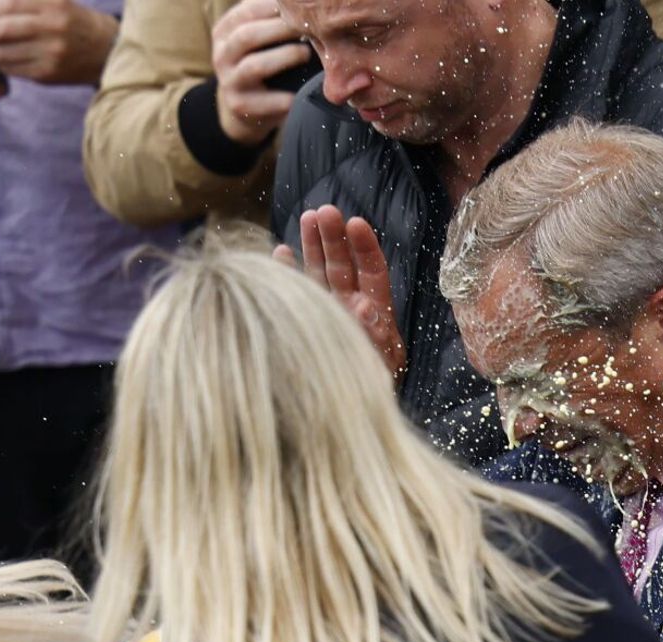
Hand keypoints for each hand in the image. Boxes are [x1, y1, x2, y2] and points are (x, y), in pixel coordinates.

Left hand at [0, 0, 117, 84]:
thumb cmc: (72, 21)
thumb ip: (25, 0)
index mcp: (53, 4)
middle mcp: (53, 28)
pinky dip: (2, 64)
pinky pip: (13, 69)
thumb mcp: (55, 0)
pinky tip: (4, 59)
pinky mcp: (48, 74)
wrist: (105, 49)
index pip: (7, 4)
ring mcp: (51, 53)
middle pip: (2, 29)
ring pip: (4, 53)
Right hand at [212, 0, 311, 145]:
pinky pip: (265, 101)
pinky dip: (284, 97)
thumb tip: (299, 2)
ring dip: (284, 57)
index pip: (247, 11)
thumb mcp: (257, 36)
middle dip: (280, 29)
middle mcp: (222, 55)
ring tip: (306, 53)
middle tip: (309, 27)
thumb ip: (270, 18)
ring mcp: (229, 82)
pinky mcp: (240, 106)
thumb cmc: (259, 61)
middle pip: (248, 35)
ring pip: (254, 65)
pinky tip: (301, 92)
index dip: (273, 6)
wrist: (245, 107)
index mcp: (224, 31)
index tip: (300, 5)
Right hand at [277, 205, 404, 380]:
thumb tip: (364, 306)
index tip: (356, 223)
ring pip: (319, 271)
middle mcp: (349, 304)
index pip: (372, 270)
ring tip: (307, 216)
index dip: (364, 246)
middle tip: (325, 211)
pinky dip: (288, 273)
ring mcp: (325, 309)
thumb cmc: (373, 385)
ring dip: (313, 245)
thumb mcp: (382, 360)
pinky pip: (296, 292)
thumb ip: (375, 333)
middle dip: (334, 237)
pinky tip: (280, 253)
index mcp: (374, 309)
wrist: (348, 410)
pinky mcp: (304, 319)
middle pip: (343, 264)